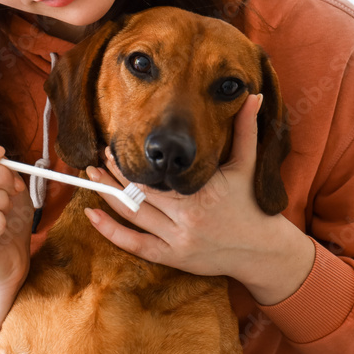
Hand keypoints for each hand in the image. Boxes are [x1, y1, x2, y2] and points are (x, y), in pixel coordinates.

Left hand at [85, 94, 314, 303]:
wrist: (262, 250)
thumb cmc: (250, 204)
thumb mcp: (248, 164)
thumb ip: (246, 128)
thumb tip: (253, 95)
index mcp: (202, 190)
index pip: (157, 174)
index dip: (133, 161)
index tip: (117, 145)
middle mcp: (187, 216)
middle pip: (140, 192)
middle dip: (116, 174)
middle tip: (99, 157)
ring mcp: (178, 240)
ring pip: (133, 215)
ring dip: (108, 194)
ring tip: (91, 176)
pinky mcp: (173, 258)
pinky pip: (135, 245)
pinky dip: (110, 231)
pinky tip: (91, 214)